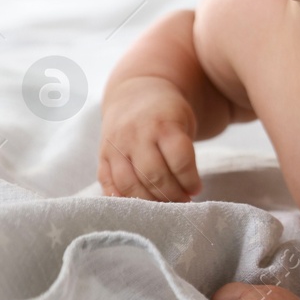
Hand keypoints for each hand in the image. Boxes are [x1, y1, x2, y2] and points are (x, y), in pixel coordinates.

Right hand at [97, 77, 201, 201]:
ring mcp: (116, 146)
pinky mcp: (102, 155)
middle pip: (154, 174)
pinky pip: (107, 182)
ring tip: (163, 206)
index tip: (196, 189)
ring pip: (129, 183)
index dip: (189, 179)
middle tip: (182, 202)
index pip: (179, 158)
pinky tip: (135, 206)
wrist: (136, 93)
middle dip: (171, 194)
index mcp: (162, 124)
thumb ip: (184, 152)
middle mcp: (136, 134)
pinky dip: (120, 198)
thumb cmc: (167, 115)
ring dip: (148, 201)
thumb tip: (191, 191)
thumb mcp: (184, 122)